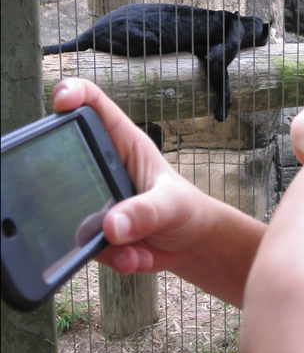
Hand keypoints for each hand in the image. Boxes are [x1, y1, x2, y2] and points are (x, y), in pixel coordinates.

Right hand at [52, 77, 264, 307]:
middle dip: (71, 188)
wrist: (193, 244)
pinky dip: (115, 258)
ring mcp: (95, 200)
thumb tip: (111, 226)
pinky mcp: (94, 230)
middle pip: (65, 159)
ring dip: (108, 242)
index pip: (94, 106)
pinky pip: (87, 246)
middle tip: (99, 215)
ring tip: (138, 249)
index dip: (73, 93)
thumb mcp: (172, 205)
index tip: (61, 101)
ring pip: (72, 216)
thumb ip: (145, 212)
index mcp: (124, 144)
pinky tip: (139, 257)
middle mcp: (103, 167)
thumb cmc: (187, 209)